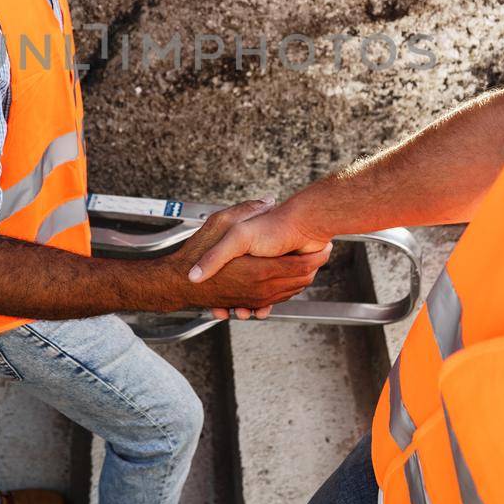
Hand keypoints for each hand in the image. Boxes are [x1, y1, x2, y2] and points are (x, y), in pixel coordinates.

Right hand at [161, 200, 330, 319]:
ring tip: (310, 263)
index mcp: (260, 269)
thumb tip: (268, 200)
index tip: (324, 244)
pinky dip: (285, 290)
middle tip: (322, 251)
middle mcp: (261, 288)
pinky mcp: (248, 303)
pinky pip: (275, 300)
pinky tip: (284, 278)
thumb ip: (247, 211)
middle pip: (301, 280)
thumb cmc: (197, 253)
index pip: (302, 266)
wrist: (178, 282)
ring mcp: (255, 298)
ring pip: (290, 291)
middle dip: (313, 266)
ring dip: (301, 278)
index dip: (316, 256)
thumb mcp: (222, 223)